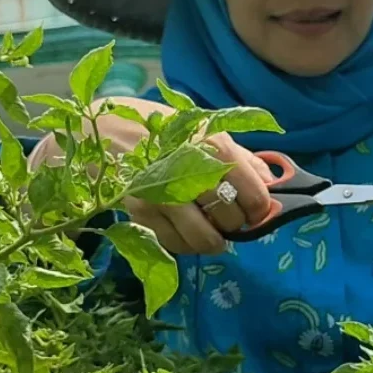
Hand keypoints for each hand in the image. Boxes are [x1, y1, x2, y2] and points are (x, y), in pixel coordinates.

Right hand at [27, 98, 274, 254]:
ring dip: (212, 240)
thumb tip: (273, 183)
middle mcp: (189, 170)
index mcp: (210, 144)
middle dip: (234, 224)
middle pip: (231, 219)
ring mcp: (162, 195)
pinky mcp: (140, 214)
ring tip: (207, 227)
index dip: (259, 209)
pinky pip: (176, 245)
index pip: (252, 192)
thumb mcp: (201, 130)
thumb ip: (239, 157)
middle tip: (227, 216)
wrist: (99, 130)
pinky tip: (180, 226)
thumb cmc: (159, 128)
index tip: (256, 210)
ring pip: (205, 240)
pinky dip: (184, 243)